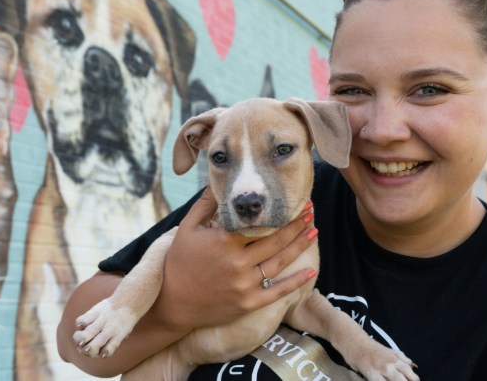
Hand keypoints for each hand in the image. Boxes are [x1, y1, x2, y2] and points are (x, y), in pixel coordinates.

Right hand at [151, 187, 317, 331]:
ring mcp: (244, 285)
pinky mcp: (247, 303)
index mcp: (224, 241)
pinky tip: (311, 271)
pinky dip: (296, 282)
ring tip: (314, 230)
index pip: (259, 223)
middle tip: (311, 210)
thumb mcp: (187, 228)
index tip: (294, 200)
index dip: (280, 211)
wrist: (172, 303)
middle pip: (275, 240)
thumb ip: (205, 204)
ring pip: (279, 262)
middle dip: (296, 224)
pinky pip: (277, 292)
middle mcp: (237, 263)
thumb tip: (219, 181)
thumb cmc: (179, 262)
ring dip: (299, 245)